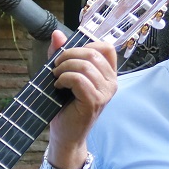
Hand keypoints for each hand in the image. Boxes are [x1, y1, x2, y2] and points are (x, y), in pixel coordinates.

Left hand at [44, 29, 118, 157]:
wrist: (65, 134)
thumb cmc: (66, 106)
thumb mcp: (63, 75)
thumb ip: (62, 54)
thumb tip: (57, 34)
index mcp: (108, 74)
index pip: (106, 47)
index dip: (86, 45)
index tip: (70, 56)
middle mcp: (112, 83)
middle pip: (93, 53)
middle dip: (69, 55)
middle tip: (56, 66)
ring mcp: (105, 93)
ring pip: (85, 65)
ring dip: (64, 67)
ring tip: (57, 77)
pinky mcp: (94, 101)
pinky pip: (79, 79)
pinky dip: (65, 78)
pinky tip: (59, 86)